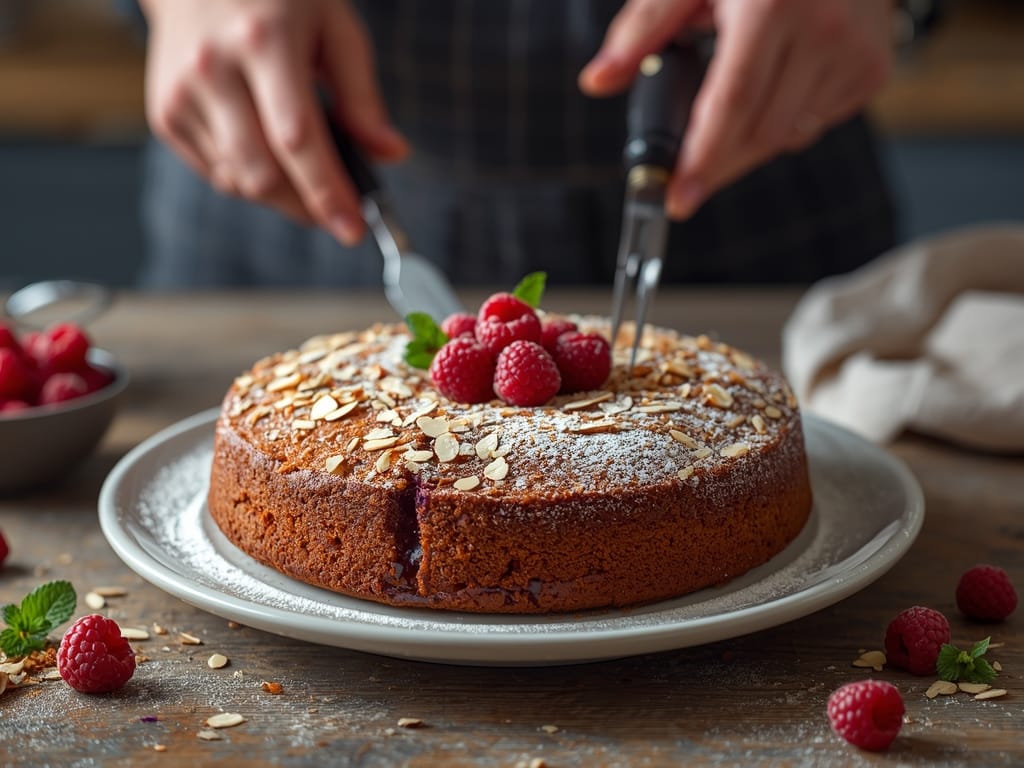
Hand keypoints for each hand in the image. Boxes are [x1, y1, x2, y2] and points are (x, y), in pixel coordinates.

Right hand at [140, 0, 407, 243]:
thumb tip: (391, 154)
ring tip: (306, 174)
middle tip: (338, 216)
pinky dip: (250, 179)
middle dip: (306, 208)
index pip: (297, 139)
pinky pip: (216, 173)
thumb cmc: (279, 0)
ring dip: (282, 197)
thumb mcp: (334, 29)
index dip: (326, 192)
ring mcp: (182, 93)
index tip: (352, 228)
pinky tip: (267, 152)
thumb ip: (362, 96)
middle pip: (262, 173)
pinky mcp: (165, 114)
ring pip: (238, 182)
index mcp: (263, 40)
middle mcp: (214, 68)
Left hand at [580, 0, 893, 219]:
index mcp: (771, 5)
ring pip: (788, 137)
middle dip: (716, 165)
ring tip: (725, 115)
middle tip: (685, 180)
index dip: (702, 159)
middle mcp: (822, 30)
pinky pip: (815, 124)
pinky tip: (771, 91)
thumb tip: (598, 81)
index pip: (732, 104)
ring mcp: (855, 53)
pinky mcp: (872, 69)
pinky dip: (783, 124)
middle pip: (760, 132)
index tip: (677, 199)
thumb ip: (643, 29)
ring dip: (746, 145)